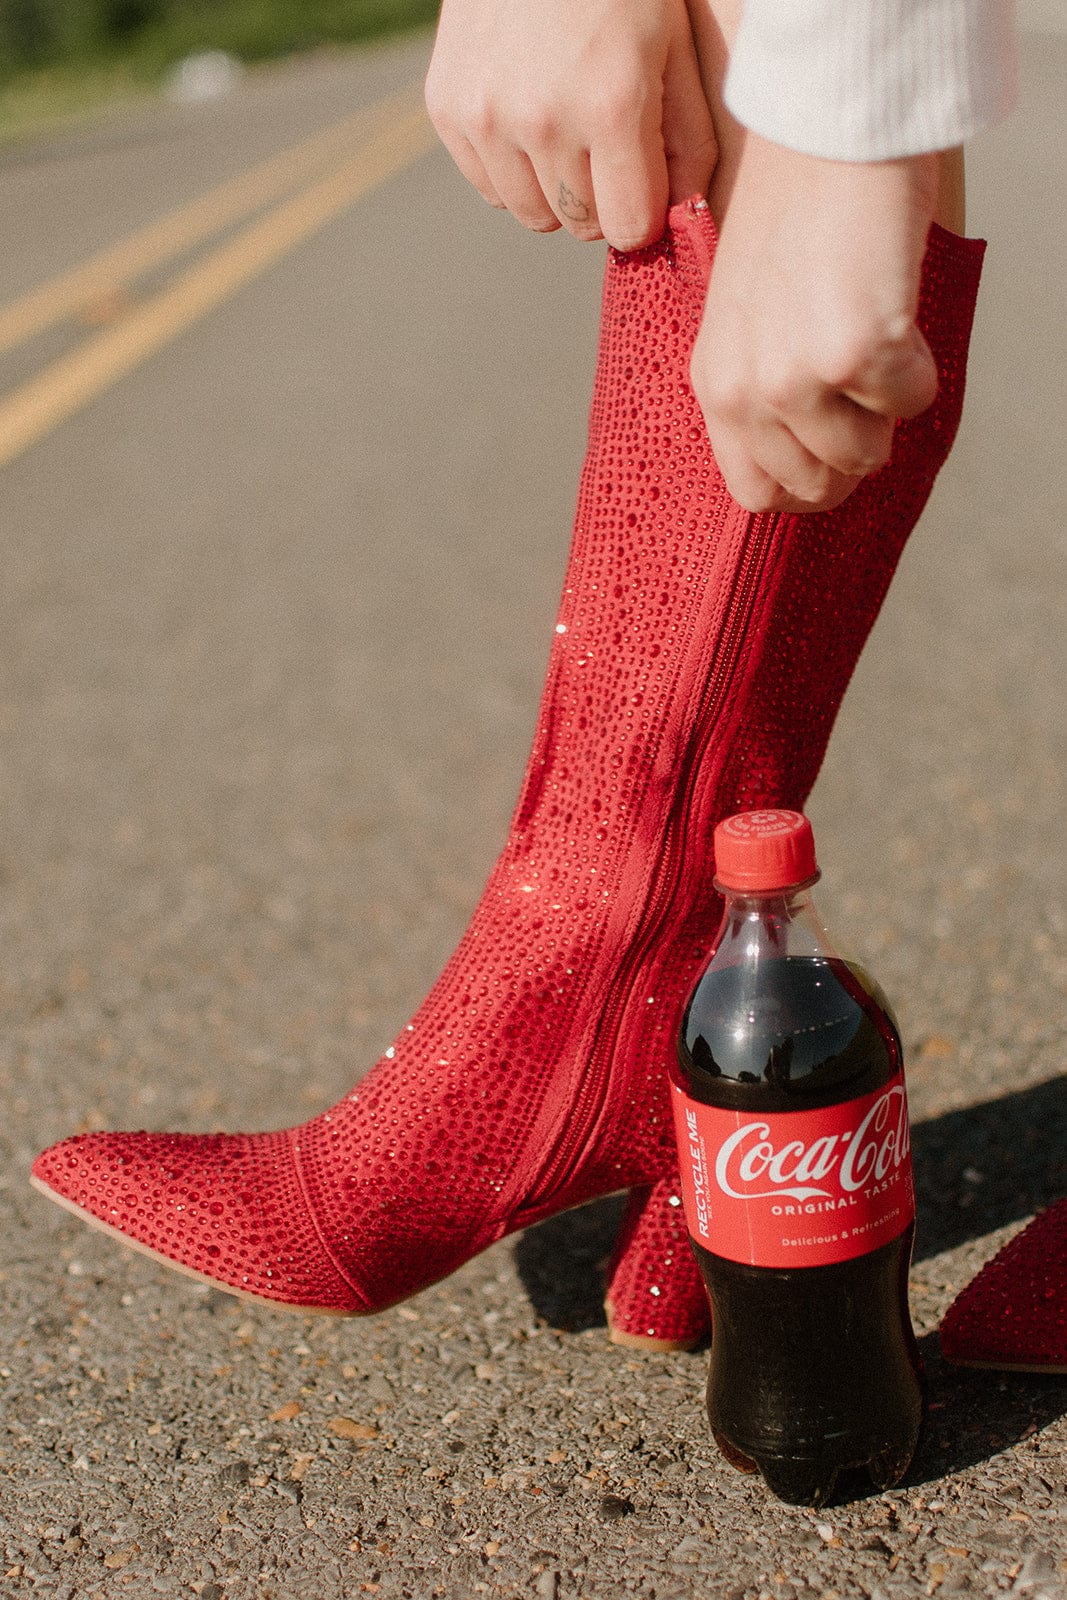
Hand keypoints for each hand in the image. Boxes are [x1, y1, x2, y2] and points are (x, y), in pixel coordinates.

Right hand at [425, 0, 716, 251]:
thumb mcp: (674, 45)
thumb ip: (689, 139)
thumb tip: (683, 218)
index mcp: (611, 104)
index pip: (628, 228)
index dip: (643, 210)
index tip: (643, 181)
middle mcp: (543, 119)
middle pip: (580, 223)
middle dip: (601, 197)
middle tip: (604, 143)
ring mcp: (487, 116)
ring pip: (531, 214)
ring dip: (554, 190)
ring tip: (565, 130)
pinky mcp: (448, 108)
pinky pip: (489, 187)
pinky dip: (510, 168)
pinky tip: (525, 115)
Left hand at [693, 134, 940, 513]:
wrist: (825, 135)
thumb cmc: (791, 211)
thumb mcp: (743, 312)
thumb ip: (758, 383)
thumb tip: (805, 449)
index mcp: (713, 384)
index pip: (754, 491)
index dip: (805, 484)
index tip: (834, 453)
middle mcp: (745, 392)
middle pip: (817, 485)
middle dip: (854, 447)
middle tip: (865, 391)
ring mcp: (796, 379)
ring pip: (868, 452)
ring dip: (887, 406)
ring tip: (875, 338)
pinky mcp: (855, 355)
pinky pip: (912, 401)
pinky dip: (922, 364)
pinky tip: (896, 310)